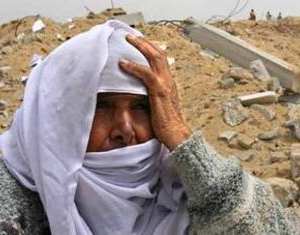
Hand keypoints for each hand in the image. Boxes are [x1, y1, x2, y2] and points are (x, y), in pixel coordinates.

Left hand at [119, 34, 190, 150]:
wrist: (176, 135)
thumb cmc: (166, 125)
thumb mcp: (158, 106)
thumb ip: (151, 96)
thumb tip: (138, 93)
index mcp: (168, 83)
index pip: (161, 60)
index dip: (150, 49)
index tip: (140, 43)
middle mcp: (168, 81)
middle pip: (159, 53)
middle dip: (145, 42)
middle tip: (132, 36)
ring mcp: (165, 85)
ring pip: (154, 57)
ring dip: (140, 46)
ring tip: (128, 40)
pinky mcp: (159, 92)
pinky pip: (146, 74)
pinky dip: (134, 67)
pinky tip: (123, 64)